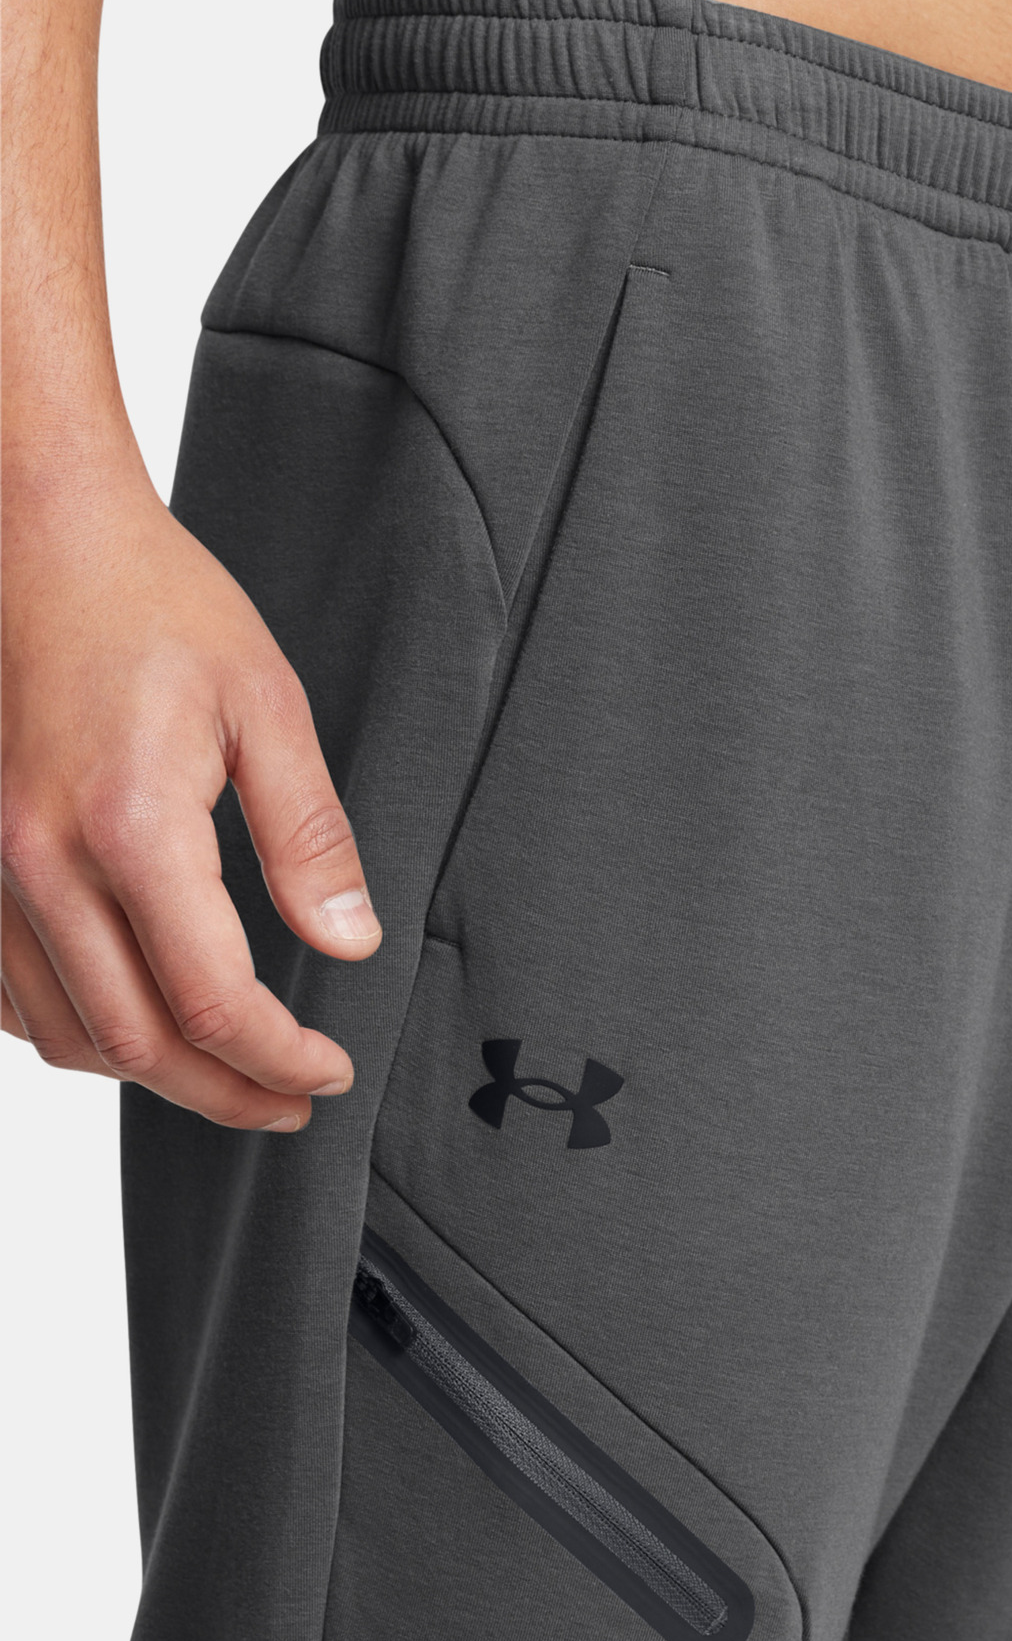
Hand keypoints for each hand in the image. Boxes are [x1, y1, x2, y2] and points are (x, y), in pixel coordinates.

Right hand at [2, 450, 380, 1130]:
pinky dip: (73, 1030)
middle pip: (136, 1045)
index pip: (215, 1004)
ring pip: (63, 1035)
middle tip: (290, 1103)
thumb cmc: (151, 601)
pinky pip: (7, 993)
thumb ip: (308, 836)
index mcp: (131, 828)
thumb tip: (348, 943)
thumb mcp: (266, 704)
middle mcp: (41, 865)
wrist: (31, 537)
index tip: (327, 1071)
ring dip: (149, 1073)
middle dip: (225, 1094)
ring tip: (224, 1072)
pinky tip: (130, 1018)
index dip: (280, 1060)